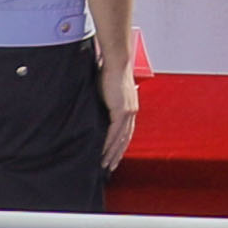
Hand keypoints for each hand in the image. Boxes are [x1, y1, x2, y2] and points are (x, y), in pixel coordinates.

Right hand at [97, 51, 144, 171]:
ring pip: (120, 139)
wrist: (116, 61)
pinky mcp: (121, 111)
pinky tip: (103, 154)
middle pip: (125, 138)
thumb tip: (96, 103)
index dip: (120, 144)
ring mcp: (128, 112)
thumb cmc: (109, 71)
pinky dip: (108, 145)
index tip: (114, 155)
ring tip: (105, 165)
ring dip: (112, 153)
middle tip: (111, 167)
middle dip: (118, 154)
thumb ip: (104, 99)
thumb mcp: (107, 89)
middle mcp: (131, 111)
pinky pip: (114, 132)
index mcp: (129, 106)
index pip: (125, 130)